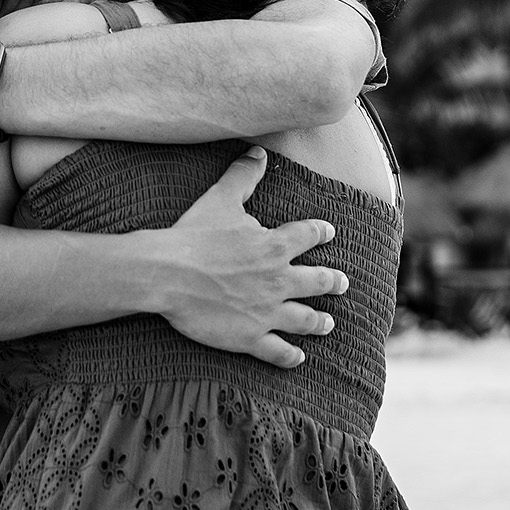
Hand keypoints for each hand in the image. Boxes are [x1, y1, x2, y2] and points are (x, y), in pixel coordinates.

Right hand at [155, 147, 348, 368]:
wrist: (168, 274)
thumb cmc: (194, 234)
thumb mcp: (221, 197)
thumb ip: (244, 175)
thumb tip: (259, 152)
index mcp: (275, 246)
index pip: (308, 236)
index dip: (320, 232)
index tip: (328, 232)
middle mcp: (279, 280)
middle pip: (316, 281)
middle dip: (332, 281)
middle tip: (342, 283)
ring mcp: (266, 312)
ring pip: (304, 319)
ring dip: (319, 321)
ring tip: (329, 323)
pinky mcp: (250, 338)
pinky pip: (277, 351)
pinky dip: (290, 356)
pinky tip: (298, 357)